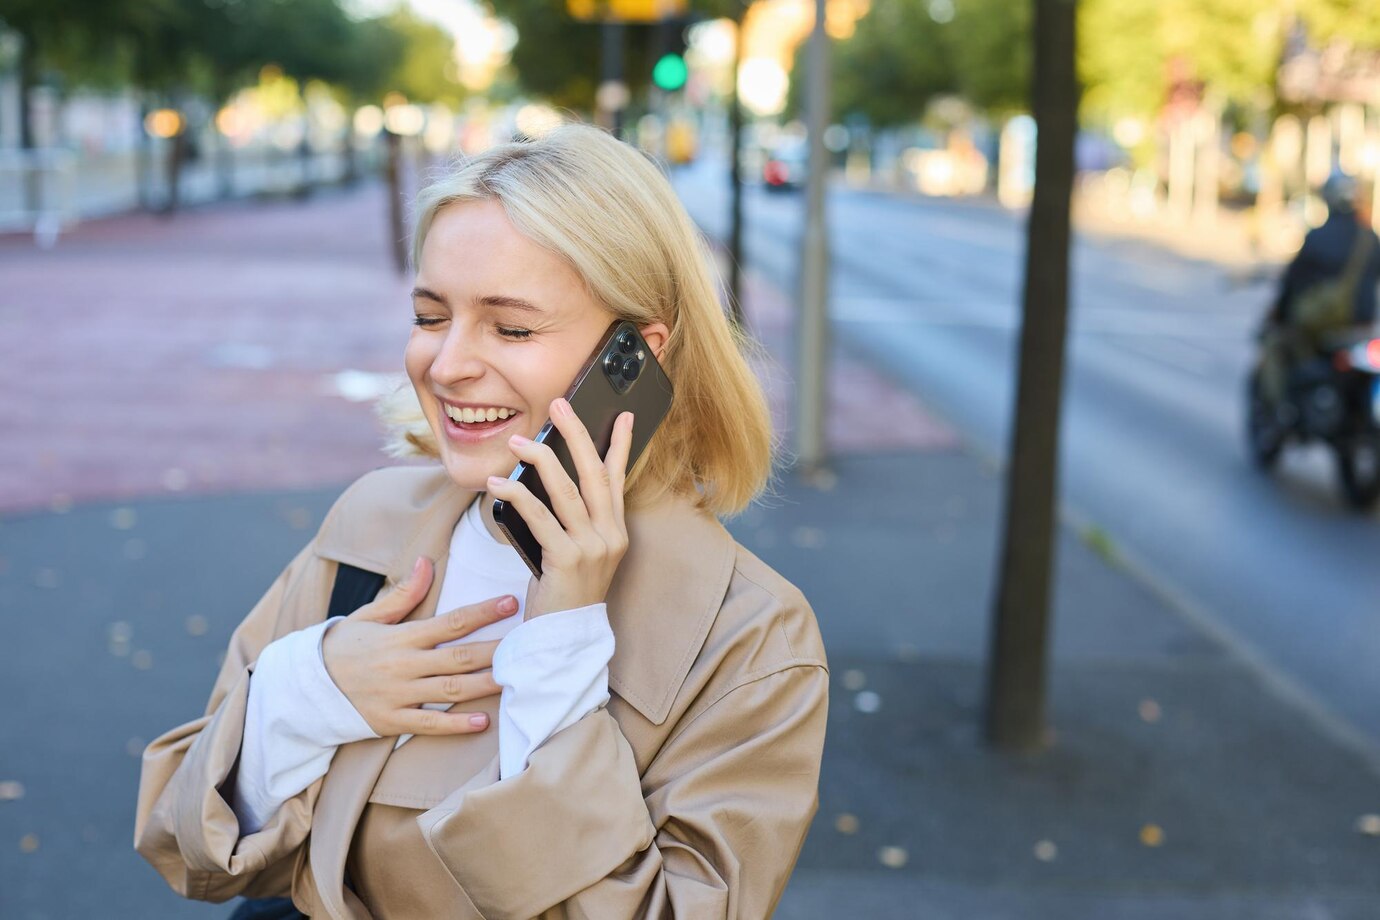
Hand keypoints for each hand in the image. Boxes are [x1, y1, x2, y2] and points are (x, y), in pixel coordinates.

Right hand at [321, 557, 513, 736]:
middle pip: (458, 657)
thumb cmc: (343, 647)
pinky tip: (481, 722)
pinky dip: (455, 725)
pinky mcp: (392, 721)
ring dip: (485, 685)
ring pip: (450, 690)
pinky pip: (429, 724)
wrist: (305, 688)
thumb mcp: (368, 616)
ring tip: (516, 679)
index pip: (450, 622)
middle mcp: (403, 666)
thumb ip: (403, 594)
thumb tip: (426, 563)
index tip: (510, 602)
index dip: (482, 612)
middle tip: (528, 643)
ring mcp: (398, 695)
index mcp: (401, 637)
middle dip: (496, 649)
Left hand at [487, 398, 632, 618]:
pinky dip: (517, 495)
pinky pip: (540, 516)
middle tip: (560, 405)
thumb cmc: (564, 595)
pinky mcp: (567, 559)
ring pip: (567, 490)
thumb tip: (543, 481)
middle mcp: (610, 536)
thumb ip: (570, 521)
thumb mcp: (575, 553)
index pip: (618, 479)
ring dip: (540, 459)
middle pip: (595, 474)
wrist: (565, 639)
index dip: (621, 445)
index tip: (624, 416)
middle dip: (577, 434)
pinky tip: (499, 483)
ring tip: (517, 440)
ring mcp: (592, 547)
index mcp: (615, 532)